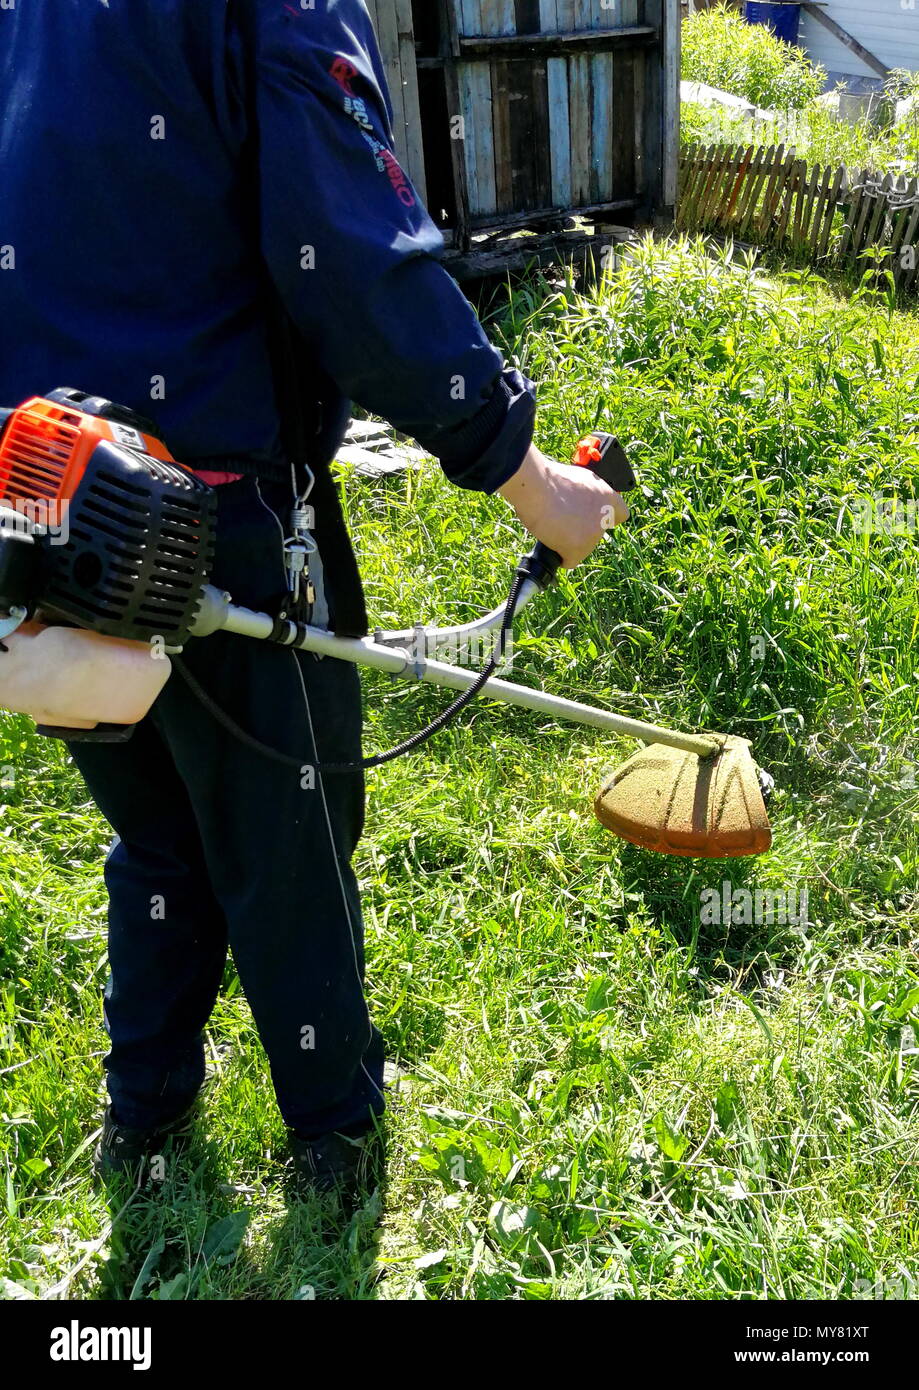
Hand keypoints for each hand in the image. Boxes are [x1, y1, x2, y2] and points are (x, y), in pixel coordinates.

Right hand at [498, 444, 628, 568]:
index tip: (595, 518)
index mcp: (607, 496)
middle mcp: (605, 516)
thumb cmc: (551, 479)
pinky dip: (560, 556)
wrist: (538, 487)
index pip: (621, 514)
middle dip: (583, 531)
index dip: (607, 518)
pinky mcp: (580, 548)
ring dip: (569, 542)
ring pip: (583, 548)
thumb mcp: (579, 478)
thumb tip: (585, 503)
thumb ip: (589, 493)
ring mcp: (593, 534)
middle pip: (596, 534)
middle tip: (564, 520)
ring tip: (552, 524)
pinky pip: (570, 561)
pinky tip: (552, 541)